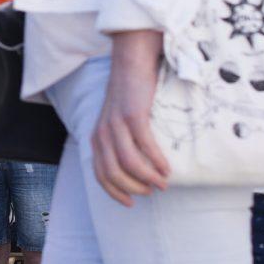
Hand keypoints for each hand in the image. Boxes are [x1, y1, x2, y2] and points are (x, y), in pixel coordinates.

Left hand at [91, 30, 170, 205]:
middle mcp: (102, 132)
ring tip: (162, 183)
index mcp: (96, 136)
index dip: (114, 192)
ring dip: (147, 179)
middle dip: (133, 188)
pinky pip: (144, 146)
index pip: (99, 174)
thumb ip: (119, 141)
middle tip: (152, 191)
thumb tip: (136, 168)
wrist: (132, 60)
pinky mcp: (133, 115)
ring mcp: (116, 124)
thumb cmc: (130, 93)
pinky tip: (166, 168)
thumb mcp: (117, 120)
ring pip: (128, 164)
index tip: (130, 203)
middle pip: (113, 174)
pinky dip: (156, 161)